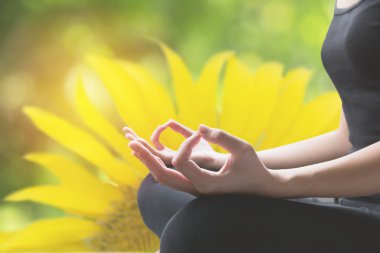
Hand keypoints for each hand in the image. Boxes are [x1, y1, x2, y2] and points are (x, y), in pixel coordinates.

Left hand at [128, 124, 281, 196]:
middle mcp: (195, 188)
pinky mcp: (194, 184)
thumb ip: (222, 136)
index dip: (186, 143)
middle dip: (147, 158)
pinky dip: (160, 164)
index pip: (182, 161)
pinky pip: (171, 175)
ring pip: (163, 178)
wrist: (259, 187)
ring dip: (149, 162)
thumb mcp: (242, 149)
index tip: (199, 134)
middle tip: (132, 142)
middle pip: (162, 175)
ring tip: (135, 146)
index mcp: (205, 183)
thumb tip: (200, 127)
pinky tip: (153, 151)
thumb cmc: (253, 168)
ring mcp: (193, 188)